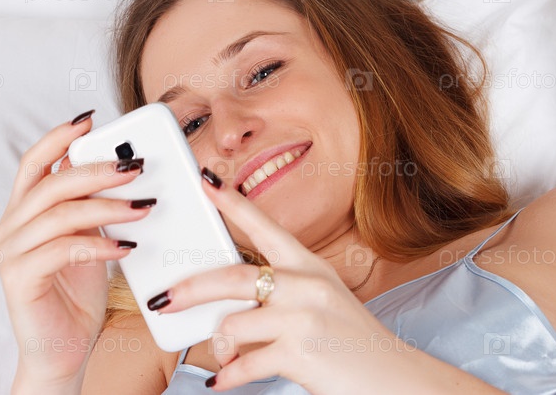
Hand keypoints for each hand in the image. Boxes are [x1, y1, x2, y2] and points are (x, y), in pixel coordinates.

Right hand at [0, 111, 152, 391]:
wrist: (64, 350)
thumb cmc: (79, 293)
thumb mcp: (91, 239)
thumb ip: (94, 207)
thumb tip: (125, 169)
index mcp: (24, 212)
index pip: (35, 163)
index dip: (59, 138)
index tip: (90, 121)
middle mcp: (10, 227)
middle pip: (51, 184)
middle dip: (97, 171)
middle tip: (136, 167)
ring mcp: (10, 254)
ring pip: (59, 214)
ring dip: (106, 206)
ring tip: (143, 205)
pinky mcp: (19, 279)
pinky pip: (61, 250)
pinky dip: (98, 244)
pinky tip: (126, 245)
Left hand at [148, 170, 409, 393]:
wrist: (393, 378)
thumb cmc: (350, 340)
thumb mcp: (320, 302)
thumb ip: (277, 296)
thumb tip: (223, 313)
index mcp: (310, 266)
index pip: (266, 227)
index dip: (233, 203)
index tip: (206, 181)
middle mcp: (307, 285)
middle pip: (233, 276)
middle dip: (190, 288)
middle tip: (163, 299)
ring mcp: (304, 318)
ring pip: (233, 324)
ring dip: (218, 345)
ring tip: (223, 355)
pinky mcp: (300, 354)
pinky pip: (243, 364)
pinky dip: (226, 377)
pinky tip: (221, 380)